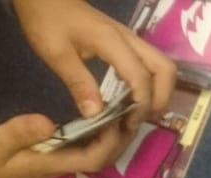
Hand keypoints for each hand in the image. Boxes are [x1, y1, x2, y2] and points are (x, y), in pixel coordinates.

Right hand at [0, 113, 132, 177]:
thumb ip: (18, 133)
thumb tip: (47, 123)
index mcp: (52, 164)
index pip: (93, 157)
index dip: (109, 141)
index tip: (116, 118)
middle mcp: (62, 166)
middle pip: (103, 158)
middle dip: (120, 139)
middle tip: (130, 111)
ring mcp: (60, 162)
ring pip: (97, 153)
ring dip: (113, 137)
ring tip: (122, 111)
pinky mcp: (55, 156)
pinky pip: (86, 148)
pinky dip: (99, 135)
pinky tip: (102, 116)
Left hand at [11, 0, 175, 122]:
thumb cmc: (45, 19)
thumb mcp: (55, 52)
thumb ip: (78, 82)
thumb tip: (96, 115)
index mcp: (112, 42)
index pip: (141, 77)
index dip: (141, 104)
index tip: (128, 124)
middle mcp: (129, 39)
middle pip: (165, 70)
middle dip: (160, 98)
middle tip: (140, 119)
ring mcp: (130, 40)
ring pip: (162, 67)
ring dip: (159, 92)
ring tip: (139, 112)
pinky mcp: (126, 43)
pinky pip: (150, 65)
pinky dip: (150, 84)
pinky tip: (132, 98)